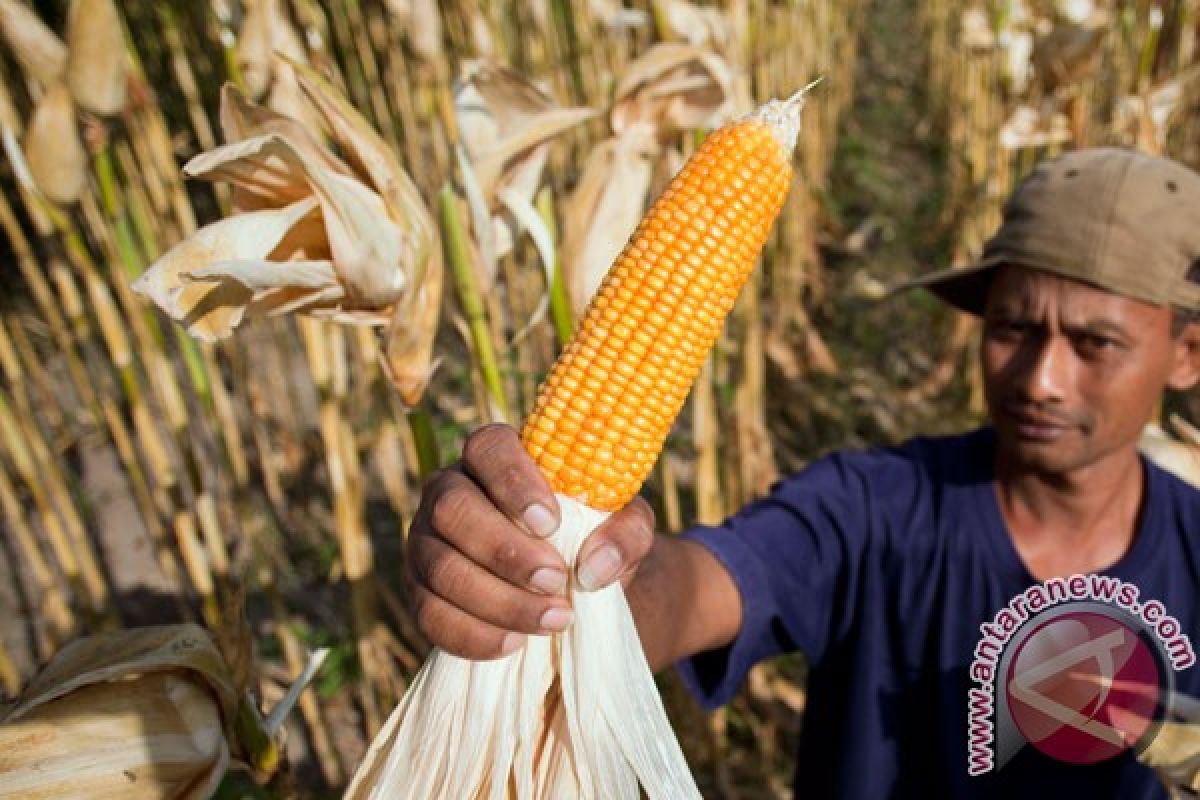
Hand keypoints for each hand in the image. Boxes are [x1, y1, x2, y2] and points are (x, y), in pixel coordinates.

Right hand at [404, 423, 656, 659]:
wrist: (568, 584)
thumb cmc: (592, 536)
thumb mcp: (625, 525)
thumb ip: (626, 533)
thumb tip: (594, 568)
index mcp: (494, 456)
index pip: (488, 448)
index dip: (512, 482)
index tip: (549, 522)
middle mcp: (448, 490)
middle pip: (453, 509)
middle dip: (504, 551)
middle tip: (555, 581)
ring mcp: (425, 542)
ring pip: (441, 568)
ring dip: (498, 601)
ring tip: (552, 619)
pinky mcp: (419, 592)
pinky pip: (430, 615)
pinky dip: (474, 635)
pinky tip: (515, 643)